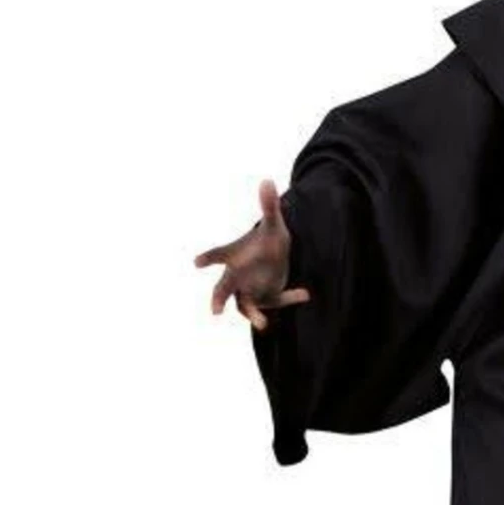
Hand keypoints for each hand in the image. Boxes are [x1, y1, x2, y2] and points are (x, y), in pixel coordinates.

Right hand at [194, 178, 310, 330]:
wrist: (279, 256)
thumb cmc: (268, 239)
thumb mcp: (274, 223)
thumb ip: (270, 206)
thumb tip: (268, 180)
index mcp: (233, 257)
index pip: (218, 255)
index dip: (208, 258)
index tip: (197, 262)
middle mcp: (238, 277)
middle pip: (223, 290)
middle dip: (218, 299)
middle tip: (214, 311)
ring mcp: (250, 291)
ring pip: (247, 307)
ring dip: (255, 314)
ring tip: (263, 324)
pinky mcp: (267, 299)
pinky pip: (276, 301)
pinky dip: (289, 298)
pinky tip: (305, 292)